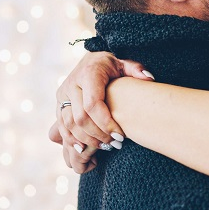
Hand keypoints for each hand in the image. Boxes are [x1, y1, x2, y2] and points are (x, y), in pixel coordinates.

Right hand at [50, 51, 154, 171]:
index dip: (106, 123)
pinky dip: (73, 140)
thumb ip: (136, 70)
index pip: (92, 104)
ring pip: (69, 125)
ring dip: (86, 140)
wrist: (90, 61)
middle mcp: (71, 84)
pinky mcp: (59, 105)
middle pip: (80, 118)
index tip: (121, 136)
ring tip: (105, 146)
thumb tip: (149, 79)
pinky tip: (88, 148)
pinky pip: (62, 127)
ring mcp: (62, 95)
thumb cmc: (111, 65)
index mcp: (89, 73)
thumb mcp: (123, 64)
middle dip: (98, 135)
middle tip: (115, 144)